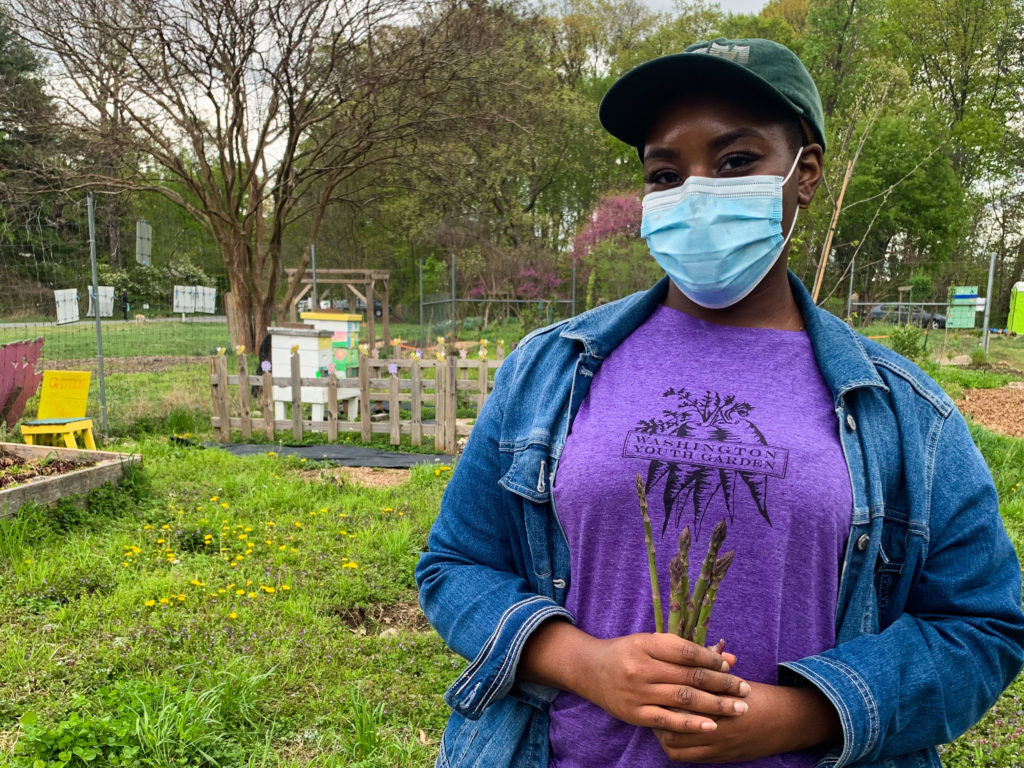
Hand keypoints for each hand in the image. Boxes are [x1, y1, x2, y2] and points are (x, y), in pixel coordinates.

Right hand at [574, 632, 750, 733]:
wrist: (590, 669)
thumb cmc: (626, 652)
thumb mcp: (652, 642)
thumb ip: (688, 649)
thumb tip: (728, 656)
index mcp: (646, 644)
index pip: (686, 652)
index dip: (711, 659)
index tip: (730, 666)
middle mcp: (641, 667)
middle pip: (690, 676)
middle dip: (723, 683)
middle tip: (745, 689)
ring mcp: (638, 692)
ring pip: (684, 698)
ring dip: (716, 705)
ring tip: (739, 708)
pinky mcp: (635, 714)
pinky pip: (668, 720)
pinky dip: (692, 724)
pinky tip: (712, 725)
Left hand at [652, 680, 841, 762]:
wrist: (784, 722)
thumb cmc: (756, 695)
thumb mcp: (732, 679)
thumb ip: (710, 666)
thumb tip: (691, 648)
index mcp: (719, 701)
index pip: (682, 697)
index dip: (666, 690)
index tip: (657, 681)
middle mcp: (717, 725)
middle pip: (675, 722)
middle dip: (660, 711)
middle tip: (652, 699)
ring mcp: (716, 745)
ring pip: (675, 743)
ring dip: (663, 731)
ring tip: (657, 717)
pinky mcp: (717, 757)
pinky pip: (685, 758)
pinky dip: (673, 747)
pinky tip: (670, 734)